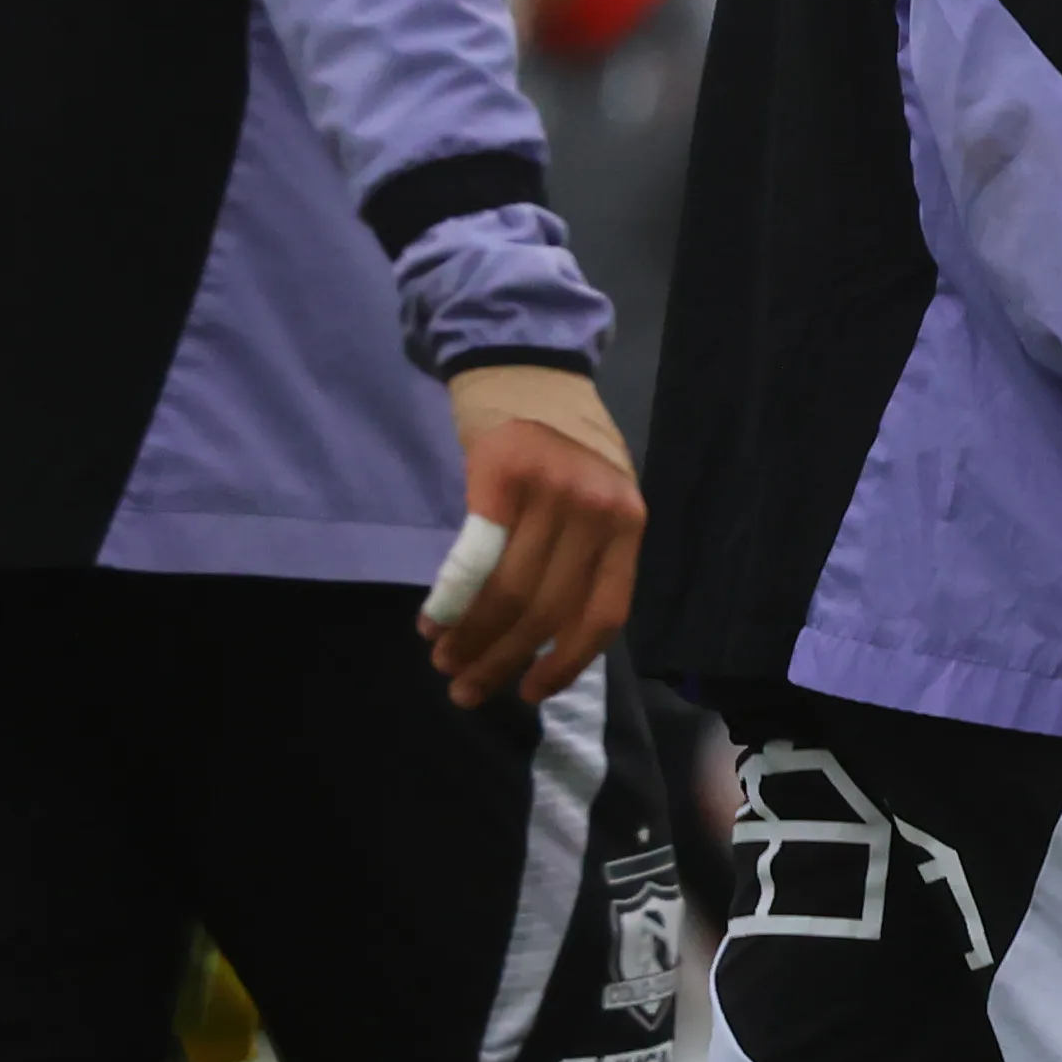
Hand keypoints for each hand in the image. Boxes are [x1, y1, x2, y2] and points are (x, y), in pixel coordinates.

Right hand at [422, 365, 641, 708]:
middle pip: (547, 608)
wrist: (528, 367)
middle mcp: (597, 508)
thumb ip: (580, 558)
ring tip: (445, 662)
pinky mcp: (502, 474)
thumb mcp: (596, 499)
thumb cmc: (561, 444)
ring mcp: (551, 489)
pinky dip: (451, 599)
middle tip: (465, 690)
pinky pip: (473, 556)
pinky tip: (434, 623)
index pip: (604, 612)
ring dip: (471, 638)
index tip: (530, 694)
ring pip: (509, 591)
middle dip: (502, 660)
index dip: (566, 662)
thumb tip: (539, 642)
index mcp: (628, 522)